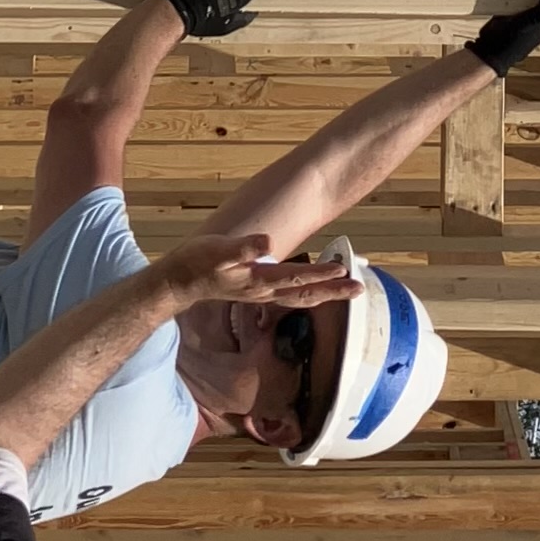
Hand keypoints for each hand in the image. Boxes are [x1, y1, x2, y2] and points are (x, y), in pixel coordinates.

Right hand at [152, 229, 365, 312]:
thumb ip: (244, 247)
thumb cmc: (197, 264)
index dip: (320, 274)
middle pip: (305, 294)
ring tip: (346, 290)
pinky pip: (290, 296)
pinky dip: (308, 294)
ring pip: (300, 298)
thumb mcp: (218, 250)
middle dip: (333, 292)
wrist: (180, 282)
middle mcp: (264, 291)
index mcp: (258, 280)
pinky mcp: (257, 291)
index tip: (342, 269)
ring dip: (325, 295)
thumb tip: (268, 242)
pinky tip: (315, 290)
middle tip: (359, 288)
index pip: (296, 278)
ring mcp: (261, 294)